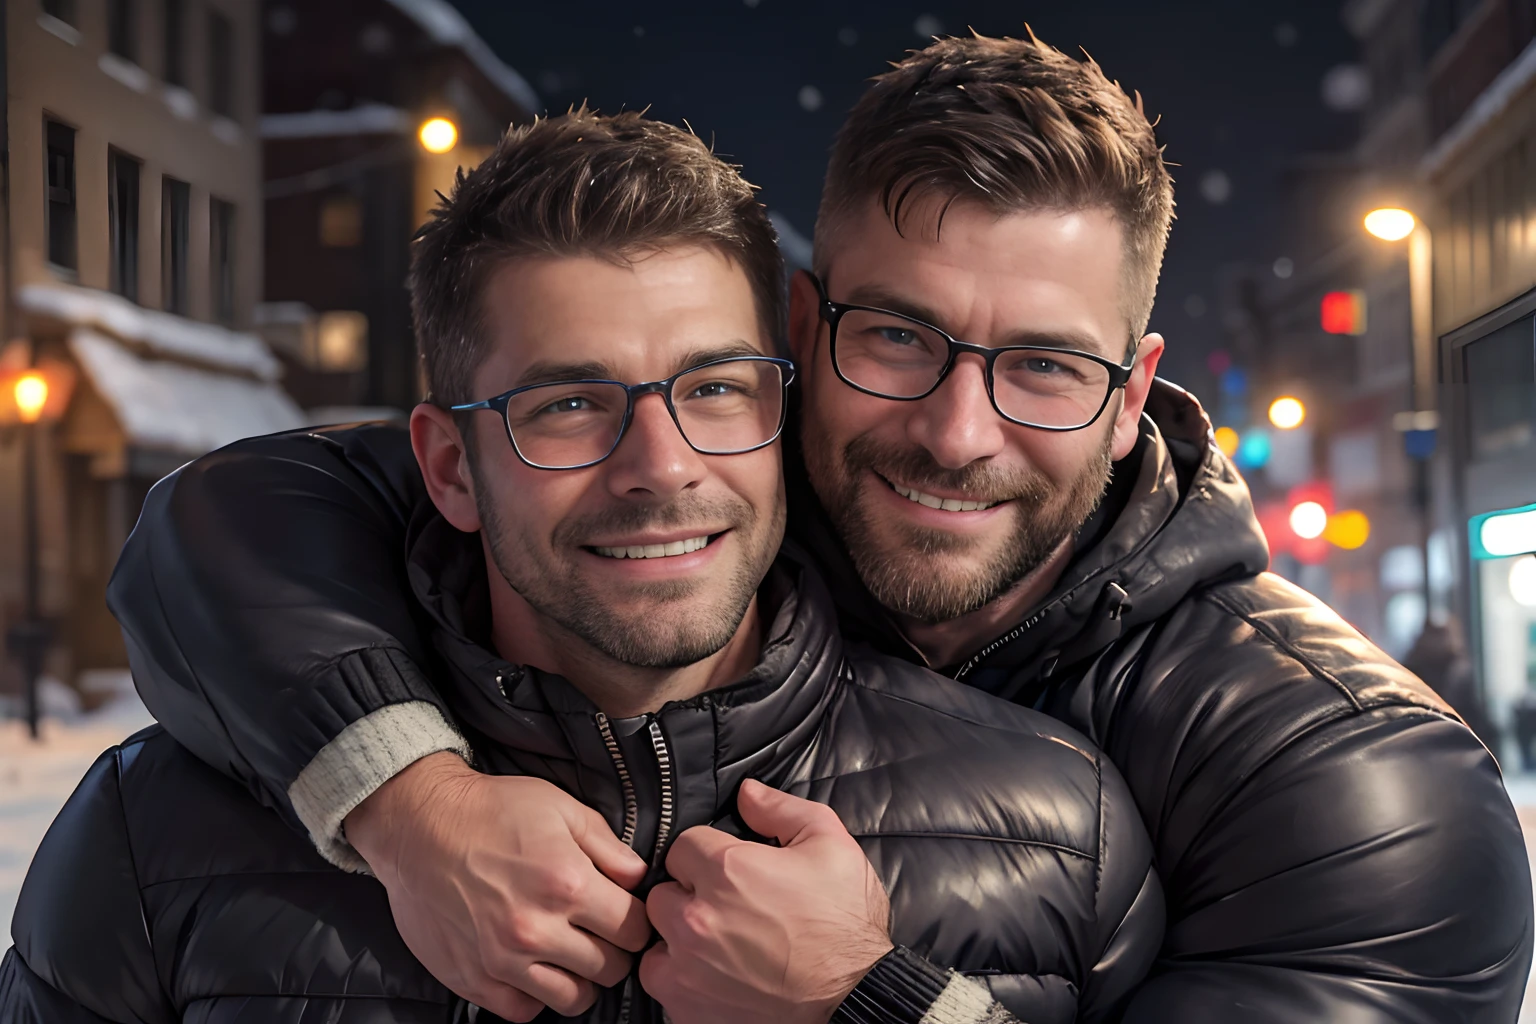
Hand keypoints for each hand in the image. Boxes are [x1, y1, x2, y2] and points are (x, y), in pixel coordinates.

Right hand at [345, 752, 651, 1021]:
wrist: (419, 825)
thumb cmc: (492, 810)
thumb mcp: (561, 809)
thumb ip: (609, 847)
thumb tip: (639, 879)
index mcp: (568, 884)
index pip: (634, 929)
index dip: (637, 921)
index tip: (625, 914)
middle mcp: (538, 929)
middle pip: (612, 968)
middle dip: (615, 950)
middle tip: (601, 933)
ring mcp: (503, 960)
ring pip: (575, 999)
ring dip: (581, 978)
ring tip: (572, 953)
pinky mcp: (474, 979)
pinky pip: (525, 1011)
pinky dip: (537, 996)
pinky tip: (535, 969)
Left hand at [640, 779, 892, 1023]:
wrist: (858, 997)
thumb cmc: (847, 923)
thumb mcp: (830, 845)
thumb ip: (781, 809)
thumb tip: (746, 792)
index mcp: (726, 870)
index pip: (683, 845)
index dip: (707, 853)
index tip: (728, 869)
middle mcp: (696, 918)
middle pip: (662, 891)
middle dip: (688, 894)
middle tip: (724, 906)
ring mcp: (688, 969)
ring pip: (656, 939)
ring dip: (678, 937)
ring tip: (714, 943)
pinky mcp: (689, 1010)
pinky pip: (663, 983)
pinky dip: (681, 978)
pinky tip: (713, 975)